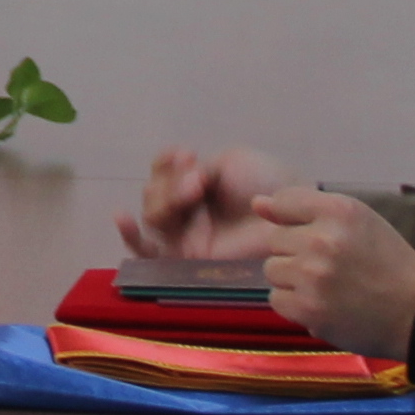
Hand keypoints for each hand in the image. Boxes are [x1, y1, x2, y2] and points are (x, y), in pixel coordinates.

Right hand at [117, 143, 294, 264]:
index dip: (168, 162)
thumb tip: (183, 186)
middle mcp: (187, 208)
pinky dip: (131, 237)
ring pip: (151, 215)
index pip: (163, 170)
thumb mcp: (231, 162)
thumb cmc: (269, 185)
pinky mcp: (187, 258)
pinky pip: (149, 253)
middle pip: (153, 192)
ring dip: (164, 197)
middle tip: (198, 181)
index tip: (188, 156)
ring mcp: (186, 233)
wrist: (292, 217)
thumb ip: (198, 170)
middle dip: (170, 182)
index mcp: (196, 181)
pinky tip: (122, 219)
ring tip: (191, 192)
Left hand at [249, 184, 414, 362]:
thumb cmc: (386, 262)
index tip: (316, 237)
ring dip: (293, 279)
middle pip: (275, 240)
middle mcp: (323, 240)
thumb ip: (305, 207)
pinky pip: (276, 299)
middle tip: (330, 267)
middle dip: (295, 252)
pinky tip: (323, 304)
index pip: (284, 201)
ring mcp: (314, 276)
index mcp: (340, 211)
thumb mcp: (358, 220)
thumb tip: (256, 204)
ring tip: (327, 286)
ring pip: (272, 270)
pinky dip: (295, 304)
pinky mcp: (308, 309)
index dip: (296, 222)